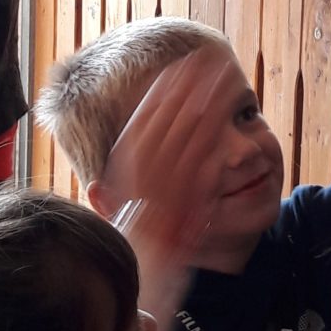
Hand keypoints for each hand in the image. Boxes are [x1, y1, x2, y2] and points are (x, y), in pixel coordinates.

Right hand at [94, 49, 246, 261]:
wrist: (147, 273)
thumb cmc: (132, 242)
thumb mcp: (113, 213)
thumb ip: (109, 195)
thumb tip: (98, 186)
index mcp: (124, 166)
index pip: (145, 117)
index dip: (163, 89)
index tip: (176, 67)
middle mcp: (146, 168)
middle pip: (172, 115)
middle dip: (191, 83)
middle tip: (207, 57)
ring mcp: (172, 178)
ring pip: (194, 129)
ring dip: (211, 98)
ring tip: (225, 73)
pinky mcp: (196, 191)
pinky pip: (209, 154)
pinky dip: (219, 130)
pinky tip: (232, 112)